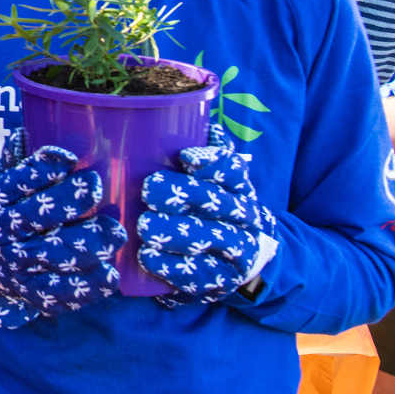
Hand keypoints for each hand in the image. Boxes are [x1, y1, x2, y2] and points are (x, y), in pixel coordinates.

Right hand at [0, 133, 121, 328]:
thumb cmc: (3, 215)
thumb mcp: (3, 187)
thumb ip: (17, 162)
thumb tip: (25, 130)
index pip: (16, 182)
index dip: (40, 169)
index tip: (68, 158)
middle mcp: (5, 233)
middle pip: (36, 217)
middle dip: (69, 202)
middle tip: (97, 188)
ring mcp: (18, 266)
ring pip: (53, 255)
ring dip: (86, 244)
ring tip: (115, 233)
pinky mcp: (32, 293)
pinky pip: (61, 292)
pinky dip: (87, 286)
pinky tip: (109, 275)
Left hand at [137, 128, 278, 303]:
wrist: (249, 260)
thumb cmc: (216, 208)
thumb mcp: (216, 179)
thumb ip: (207, 152)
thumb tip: (195, 114)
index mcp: (240, 189)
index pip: (233, 172)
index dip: (213, 162)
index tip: (186, 157)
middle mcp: (243, 218)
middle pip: (219, 205)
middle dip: (185, 196)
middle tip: (150, 189)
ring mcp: (235, 252)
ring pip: (211, 239)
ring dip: (177, 233)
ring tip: (146, 225)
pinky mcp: (220, 280)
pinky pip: (199, 275)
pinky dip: (173, 267)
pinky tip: (147, 257)